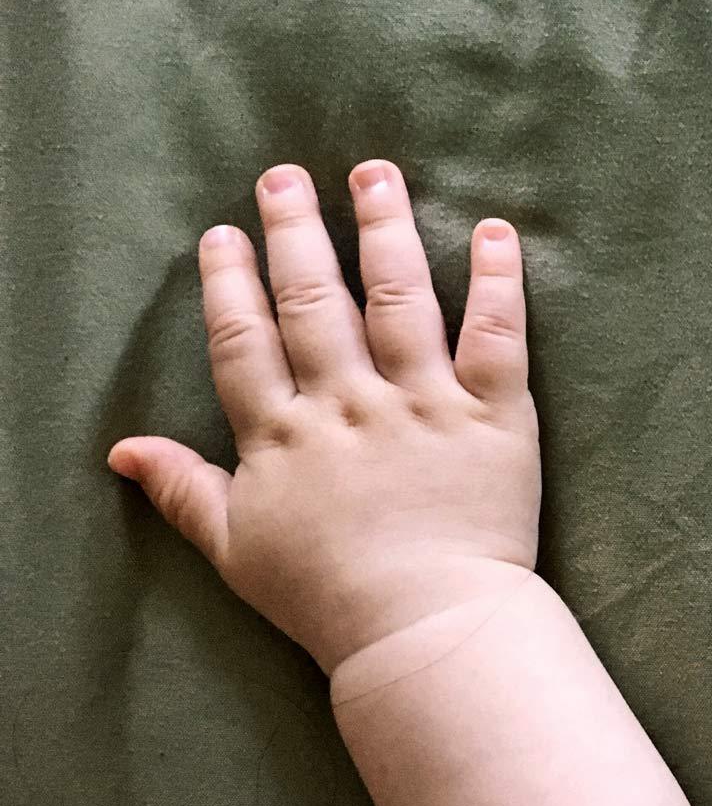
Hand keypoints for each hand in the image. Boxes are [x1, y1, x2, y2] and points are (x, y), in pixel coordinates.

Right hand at [109, 160, 540, 672]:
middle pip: (313, 302)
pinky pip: (496, 334)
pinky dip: (498, 280)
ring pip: (399, 298)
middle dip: (294, 232)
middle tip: (285, 176)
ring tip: (374, 173)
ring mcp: (422, 403)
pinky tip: (494, 231)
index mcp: (284, 436)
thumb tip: (120, 450)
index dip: (231, 284)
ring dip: (383, 229)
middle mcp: (348, 404)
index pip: (246, 342)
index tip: (224, 234)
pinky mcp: (492, 414)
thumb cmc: (328, 599)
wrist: (425, 631)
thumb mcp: (236, 550)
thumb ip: (184, 492)